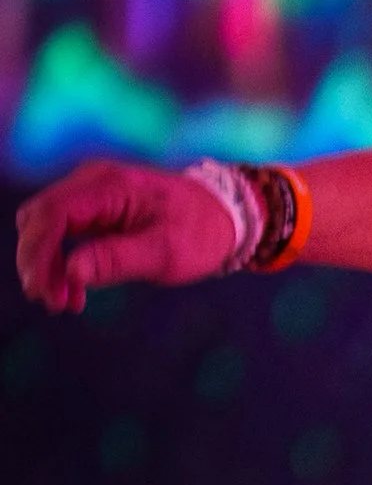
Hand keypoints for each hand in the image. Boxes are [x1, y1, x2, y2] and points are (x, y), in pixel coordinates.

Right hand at [16, 160, 236, 312]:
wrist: (222, 215)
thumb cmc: (199, 232)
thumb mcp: (165, 253)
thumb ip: (117, 260)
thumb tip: (71, 272)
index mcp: (110, 186)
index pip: (53, 213)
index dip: (39, 254)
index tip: (44, 292)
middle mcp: (92, 181)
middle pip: (39, 218)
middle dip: (37, 262)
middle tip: (52, 303)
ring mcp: (90, 192)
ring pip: (44, 225)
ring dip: (46, 264)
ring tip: (63, 302)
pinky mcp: (93, 208)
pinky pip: (61, 232)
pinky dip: (60, 261)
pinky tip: (74, 291)